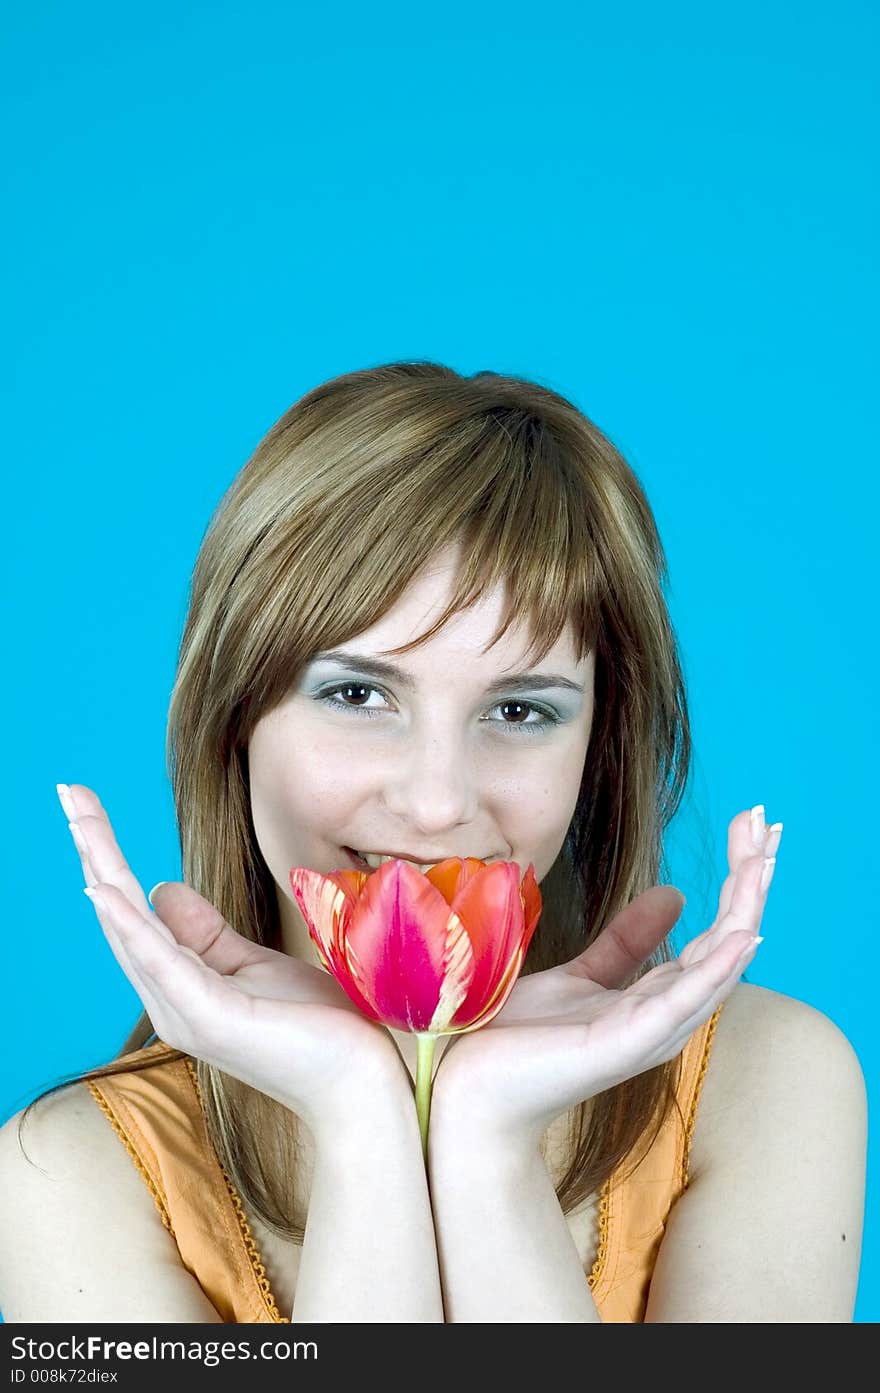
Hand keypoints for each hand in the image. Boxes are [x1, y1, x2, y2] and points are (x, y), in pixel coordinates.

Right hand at [57, 784, 410, 1139]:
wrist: (358, 1083)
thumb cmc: (315, 1028)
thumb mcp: (254, 963)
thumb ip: (205, 933)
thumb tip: (160, 888)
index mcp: (179, 986)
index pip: (133, 910)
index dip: (107, 856)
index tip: (84, 802)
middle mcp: (169, 1001)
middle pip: (120, 912)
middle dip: (94, 849)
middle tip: (67, 791)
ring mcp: (185, 1012)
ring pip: (130, 929)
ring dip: (103, 869)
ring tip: (78, 820)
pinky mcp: (211, 1017)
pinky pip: (163, 961)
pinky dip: (131, 924)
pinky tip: (106, 889)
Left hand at [431, 807, 781, 1145]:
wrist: (466, 1093)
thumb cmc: (517, 1041)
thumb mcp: (578, 975)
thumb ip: (626, 942)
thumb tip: (674, 893)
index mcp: (657, 1000)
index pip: (716, 933)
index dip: (738, 880)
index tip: (751, 825)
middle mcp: (665, 1017)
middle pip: (728, 942)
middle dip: (751, 881)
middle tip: (768, 822)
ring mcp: (647, 1033)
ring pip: (717, 965)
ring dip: (744, 909)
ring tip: (763, 859)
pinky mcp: (620, 1044)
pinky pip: (681, 1002)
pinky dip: (718, 969)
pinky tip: (744, 935)